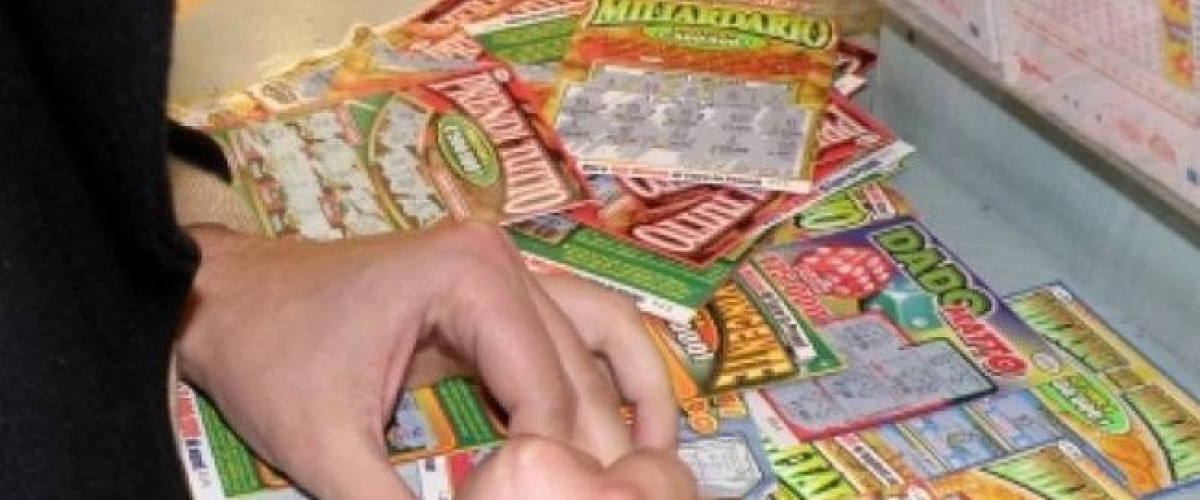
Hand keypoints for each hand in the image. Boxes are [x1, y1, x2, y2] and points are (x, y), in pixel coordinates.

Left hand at [175, 221, 677, 498]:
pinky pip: (577, 330)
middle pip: (580, 374)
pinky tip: (633, 429)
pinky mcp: (498, 289)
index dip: (548, 471)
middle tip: (614, 499)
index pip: (545, 393)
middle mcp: (504, 260)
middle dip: (596, 453)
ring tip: (656, 473)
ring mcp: (507, 267)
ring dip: (633, 407)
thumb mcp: (323, 443)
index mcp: (470, 277)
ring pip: (600, 341)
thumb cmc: (269, 355)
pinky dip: (608, 378)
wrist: (228, 296)